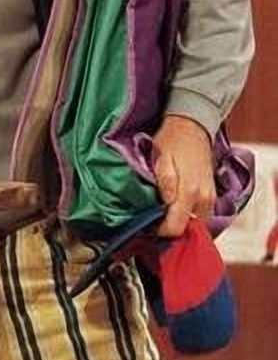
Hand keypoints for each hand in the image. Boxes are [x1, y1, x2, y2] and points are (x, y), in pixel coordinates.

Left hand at [151, 115, 215, 237]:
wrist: (192, 129)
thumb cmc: (172, 142)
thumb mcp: (160, 159)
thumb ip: (164, 183)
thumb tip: (165, 205)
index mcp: (189, 192)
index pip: (176, 227)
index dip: (160, 230)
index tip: (148, 225)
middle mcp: (204, 200)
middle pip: (186, 229)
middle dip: (169, 226)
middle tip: (152, 218)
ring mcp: (210, 198)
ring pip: (194, 223)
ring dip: (178, 221)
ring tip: (161, 211)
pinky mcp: (212, 196)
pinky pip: (199, 214)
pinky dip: (186, 214)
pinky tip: (173, 206)